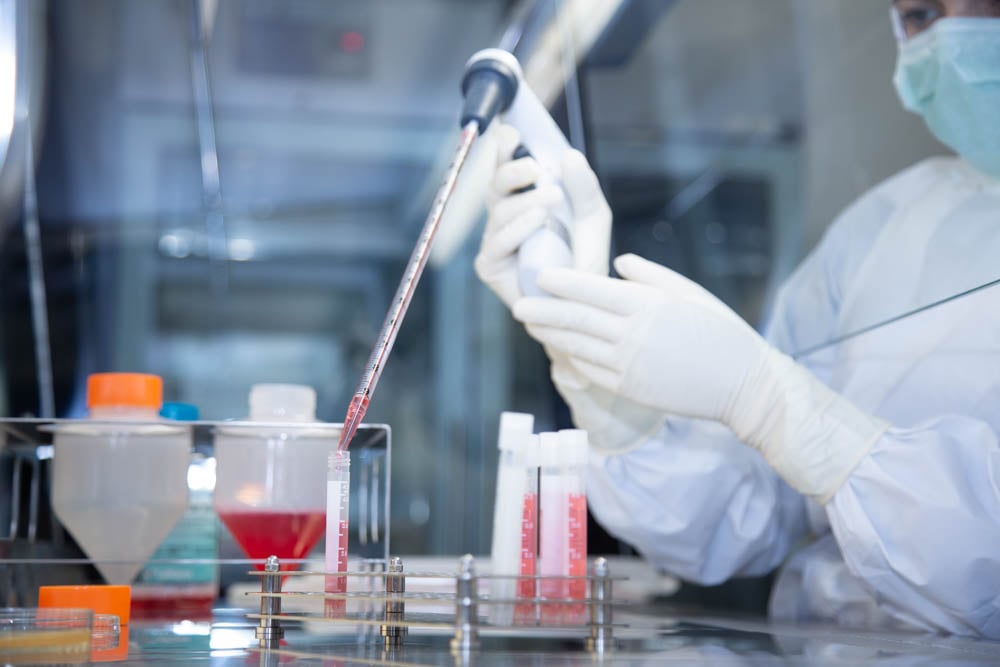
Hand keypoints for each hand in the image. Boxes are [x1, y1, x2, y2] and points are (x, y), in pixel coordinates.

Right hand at [474, 124, 611, 307]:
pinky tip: (537, 221)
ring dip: (524, 202)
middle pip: (496, 184)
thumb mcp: (594, 216)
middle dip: (512, 171)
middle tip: (535, 167)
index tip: (512, 131)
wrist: (585, 303)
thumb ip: (584, 186)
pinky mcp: (490, 267)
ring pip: (498, 211)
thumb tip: (569, 155)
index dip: (503, 147)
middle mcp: (504, 218)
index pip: (507, 166)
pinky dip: (517, 229)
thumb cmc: (584, 258)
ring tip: (551, 199)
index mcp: (523, 199)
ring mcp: (494, 242)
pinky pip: (497, 243)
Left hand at [514, 254, 888, 501]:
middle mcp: (633, 335)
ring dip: (551, 336)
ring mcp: (629, 366)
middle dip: (543, 311)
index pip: (592, 290)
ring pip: (577, 347)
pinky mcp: (631, 390)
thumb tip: (616, 263)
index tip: (540, 277)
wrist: (744, 384)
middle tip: (518, 305)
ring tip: (531, 325)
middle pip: (576, 320)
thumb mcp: (689, 292)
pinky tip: (560, 349)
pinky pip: (592, 371)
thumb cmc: (721, 331)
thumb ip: (649, 276)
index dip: (562, 284)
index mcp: (648, 305)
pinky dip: (572, 358)